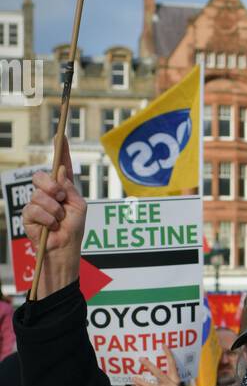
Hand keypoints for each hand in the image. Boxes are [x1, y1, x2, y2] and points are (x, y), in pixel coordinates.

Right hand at [22, 137, 86, 294]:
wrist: (65, 249)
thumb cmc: (74, 229)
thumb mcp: (78, 206)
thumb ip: (69, 188)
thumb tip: (59, 170)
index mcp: (63, 188)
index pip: (61, 166)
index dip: (61, 150)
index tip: (61, 136)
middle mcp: (48, 193)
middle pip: (41, 176)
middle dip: (51, 186)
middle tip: (60, 198)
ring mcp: (36, 203)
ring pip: (39, 194)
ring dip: (54, 209)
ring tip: (59, 220)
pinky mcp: (28, 216)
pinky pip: (34, 209)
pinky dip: (48, 218)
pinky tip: (52, 226)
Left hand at [129, 354, 181, 385]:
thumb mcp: (171, 384)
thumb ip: (166, 376)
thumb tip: (152, 365)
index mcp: (176, 379)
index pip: (173, 364)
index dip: (168, 354)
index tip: (163, 345)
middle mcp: (173, 385)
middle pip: (159, 373)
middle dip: (149, 365)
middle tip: (141, 359)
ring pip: (151, 385)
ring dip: (141, 381)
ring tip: (133, 377)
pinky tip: (136, 385)